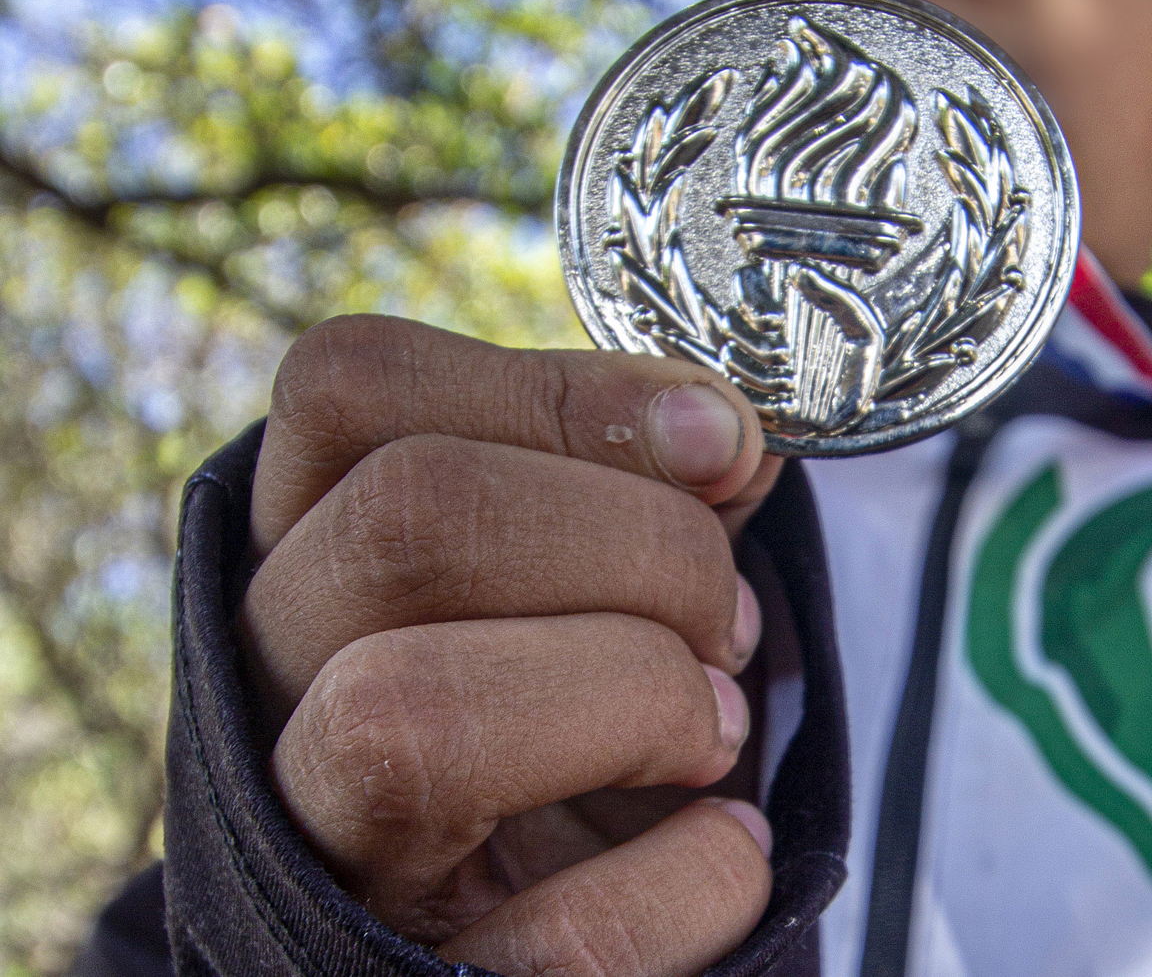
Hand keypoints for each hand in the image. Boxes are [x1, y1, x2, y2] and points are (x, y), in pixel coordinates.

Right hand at [238, 314, 785, 976]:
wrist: (508, 944)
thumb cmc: (555, 723)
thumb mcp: (585, 582)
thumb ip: (646, 490)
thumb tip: (731, 432)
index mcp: (302, 552)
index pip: (353, 388)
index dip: (557, 391)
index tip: (722, 440)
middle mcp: (262, 690)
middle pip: (406, 518)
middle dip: (641, 545)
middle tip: (729, 622)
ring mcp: (310, 854)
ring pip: (407, 713)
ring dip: (638, 693)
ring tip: (713, 728)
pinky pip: (566, 937)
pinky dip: (695, 876)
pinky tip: (725, 848)